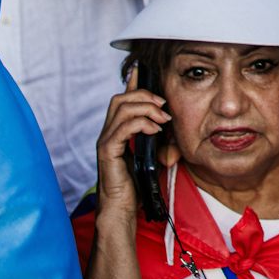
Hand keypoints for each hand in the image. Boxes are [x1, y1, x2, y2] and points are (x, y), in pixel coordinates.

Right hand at [94, 64, 171, 220]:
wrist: (122, 208)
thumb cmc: (136, 183)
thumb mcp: (154, 154)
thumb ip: (160, 137)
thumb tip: (172, 122)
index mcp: (118, 130)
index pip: (122, 98)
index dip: (132, 82)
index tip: (145, 70)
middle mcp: (109, 132)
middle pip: (120, 98)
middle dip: (144, 94)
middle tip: (164, 105)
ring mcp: (106, 141)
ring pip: (120, 108)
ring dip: (145, 107)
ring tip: (163, 118)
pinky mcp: (107, 151)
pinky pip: (122, 128)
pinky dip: (141, 123)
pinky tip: (154, 130)